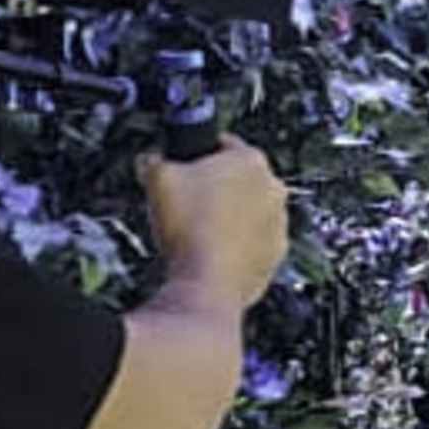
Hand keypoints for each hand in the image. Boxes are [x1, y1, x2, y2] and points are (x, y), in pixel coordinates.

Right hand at [143, 139, 287, 311]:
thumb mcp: (157, 178)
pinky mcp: (275, 256)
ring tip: (198, 231)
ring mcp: (278, 224)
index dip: (198, 154)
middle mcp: (273, 189)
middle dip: (216, 187)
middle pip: (240, 179)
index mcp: (250, 160)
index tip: (185, 165)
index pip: (223, 143)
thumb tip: (150, 160)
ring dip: (229, 217)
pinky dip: (236, 246)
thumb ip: (154, 160)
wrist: (206, 285)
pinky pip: (253, 243)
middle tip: (188, 201)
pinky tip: (212, 252)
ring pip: (249, 212)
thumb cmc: (188, 229)